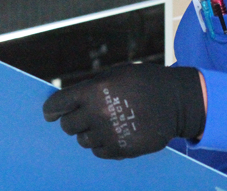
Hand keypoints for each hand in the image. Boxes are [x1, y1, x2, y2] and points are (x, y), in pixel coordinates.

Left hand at [42, 64, 205, 159]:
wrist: (175, 101)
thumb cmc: (143, 82)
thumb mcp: (115, 74)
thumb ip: (90, 88)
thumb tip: (67, 103)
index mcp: (94, 89)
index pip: (58, 103)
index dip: (51, 109)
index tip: (51, 113)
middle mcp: (97, 113)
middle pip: (67, 126)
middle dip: (72, 121)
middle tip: (83, 117)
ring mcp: (108, 133)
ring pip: (82, 141)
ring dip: (89, 133)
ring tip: (105, 123)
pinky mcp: (120, 150)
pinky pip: (98, 152)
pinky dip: (102, 145)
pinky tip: (114, 134)